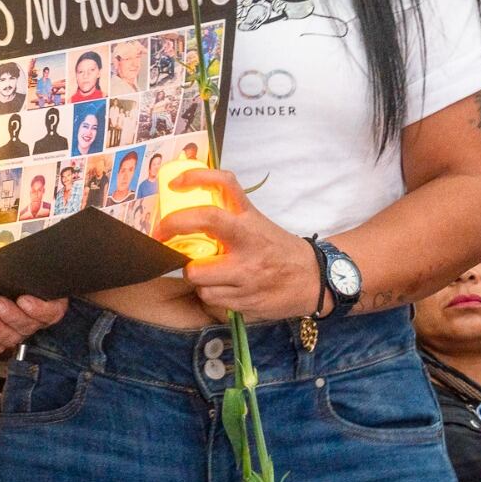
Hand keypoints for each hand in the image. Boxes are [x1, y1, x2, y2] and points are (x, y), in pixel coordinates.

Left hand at [158, 168, 319, 322]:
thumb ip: (227, 214)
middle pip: (200, 240)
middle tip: (167, 236)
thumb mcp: (256, 221)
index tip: (175, 184)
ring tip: (208, 269)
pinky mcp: (245, 302)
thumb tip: (187, 198)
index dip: (195, 179)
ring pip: (198, 277)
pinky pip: (210, 298)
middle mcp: (248, 247)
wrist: (313, 280)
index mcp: (250, 221)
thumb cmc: (277, 248)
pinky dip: (209, 293)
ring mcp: (246, 277)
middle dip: (176, 235)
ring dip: (195, 274)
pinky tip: (222, 287)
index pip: (223, 188)